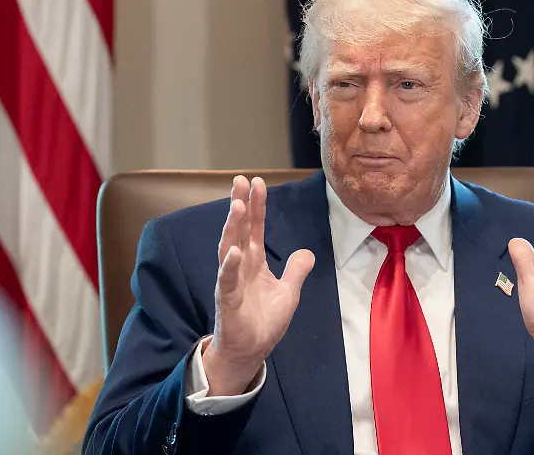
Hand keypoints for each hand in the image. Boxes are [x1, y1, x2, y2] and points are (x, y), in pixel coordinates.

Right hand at [201, 176, 314, 395]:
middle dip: (240, 205)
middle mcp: (240, 266)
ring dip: (233, 227)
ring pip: (229, 248)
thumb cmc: (264, 322)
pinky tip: (234, 251)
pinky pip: (226, 280)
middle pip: (239, 230)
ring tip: (238, 205)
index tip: (257, 182)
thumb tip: (307, 252)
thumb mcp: (289, 293)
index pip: (254, 228)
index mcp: (254, 262)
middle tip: (240, 180)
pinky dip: (229, 266)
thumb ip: (296, 271)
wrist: (250, 352)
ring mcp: (231, 282)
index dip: (257, 206)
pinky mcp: (227, 300)